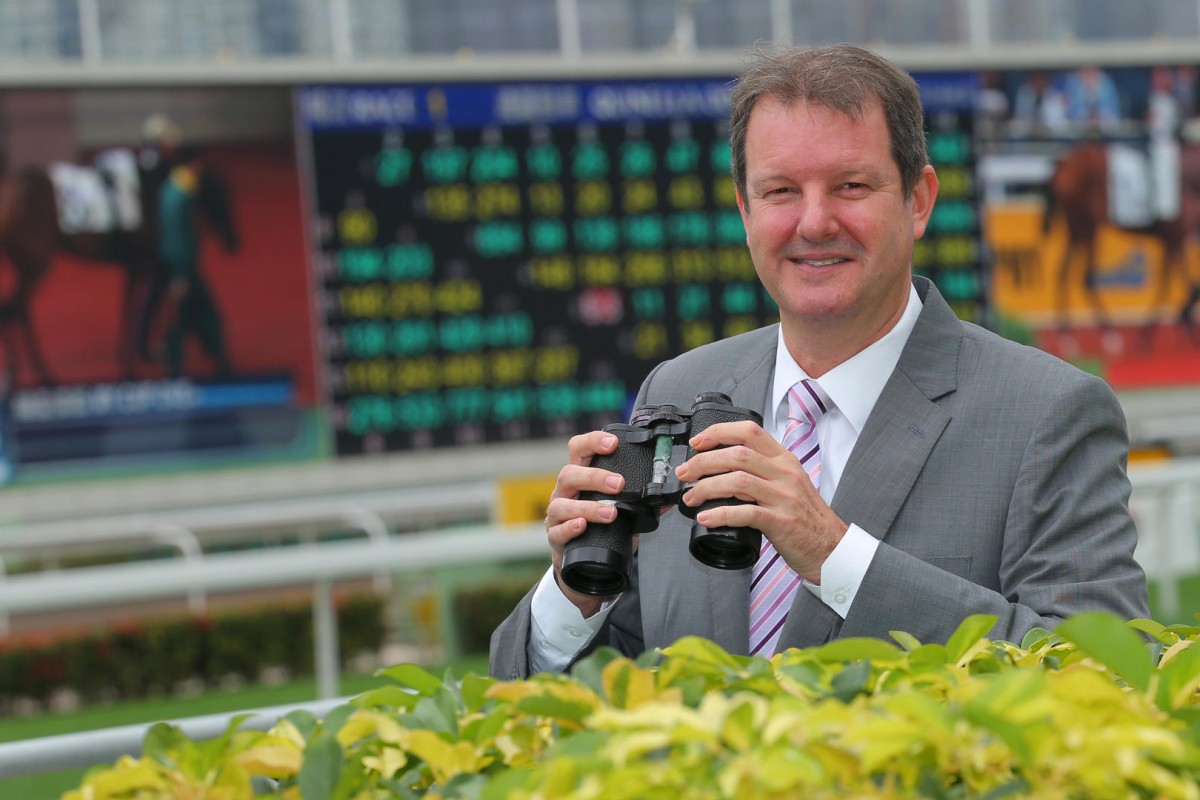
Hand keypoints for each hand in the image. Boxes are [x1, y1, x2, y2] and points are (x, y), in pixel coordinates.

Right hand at [544, 430, 628, 615]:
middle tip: (618, 484)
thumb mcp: (619, 511)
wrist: (583, 561)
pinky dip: (570, 527)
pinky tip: (582, 526)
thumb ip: (640, 504)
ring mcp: (557, 515)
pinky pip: (557, 531)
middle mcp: (565, 492)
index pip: (579, 449)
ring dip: (587, 507)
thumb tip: (666, 497)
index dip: (593, 441)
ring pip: (562, 504)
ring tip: (610, 513)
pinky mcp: (555, 537)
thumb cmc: (600, 527)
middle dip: (594, 477)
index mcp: (581, 478)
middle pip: (568, 474)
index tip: (613, 443)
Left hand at [674, 421, 847, 583]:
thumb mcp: (789, 484)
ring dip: (706, 488)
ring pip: (737, 481)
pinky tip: (706, 517)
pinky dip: (721, 514)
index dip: (719, 433)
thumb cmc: (807, 518)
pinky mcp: (781, 522)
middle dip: (703, 462)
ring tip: (690, 497)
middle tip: (685, 473)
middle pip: (737, 455)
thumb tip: (723, 470)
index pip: (750, 432)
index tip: (697, 443)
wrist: (832, 548)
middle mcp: (785, 474)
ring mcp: (784, 498)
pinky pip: (745, 513)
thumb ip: (762, 472)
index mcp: (785, 460)